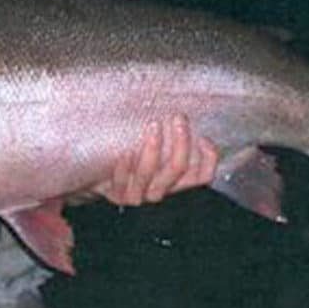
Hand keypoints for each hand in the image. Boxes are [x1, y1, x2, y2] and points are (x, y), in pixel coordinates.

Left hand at [95, 114, 218, 205]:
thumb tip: (184, 111)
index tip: (204, 137)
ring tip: (153, 126)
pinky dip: (125, 167)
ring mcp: (139, 194)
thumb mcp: (155, 146)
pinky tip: (125, 152)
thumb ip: (170, 135)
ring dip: (153, 150)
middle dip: (181, 143)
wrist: (100, 175)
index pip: (202, 176)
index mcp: (174, 180)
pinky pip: (123, 182)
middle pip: (177, 169)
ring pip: (150, 175)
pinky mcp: (118, 196)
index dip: (208, 160)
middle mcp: (160, 189)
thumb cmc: (131, 153)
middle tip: (178, 118)